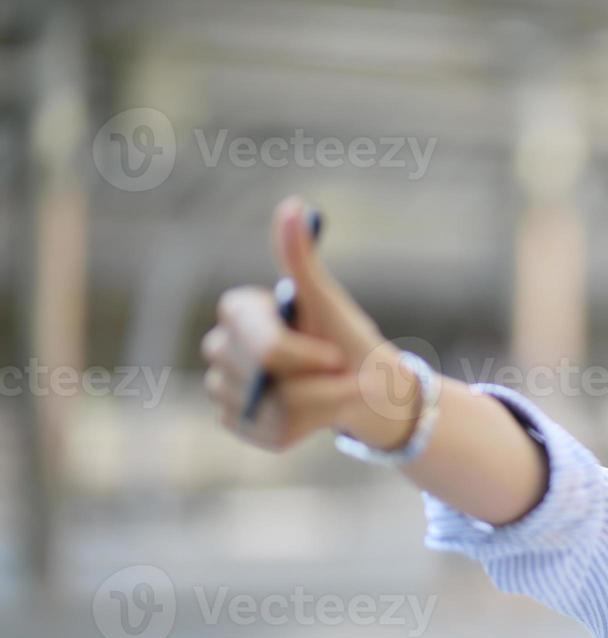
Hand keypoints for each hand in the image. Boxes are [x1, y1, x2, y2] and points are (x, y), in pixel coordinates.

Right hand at [200, 195, 408, 451]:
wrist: (359, 385)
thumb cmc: (343, 337)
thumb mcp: (327, 300)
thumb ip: (302, 259)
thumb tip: (295, 206)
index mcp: (237, 311)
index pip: (263, 344)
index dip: (303, 355)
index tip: (334, 355)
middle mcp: (218, 348)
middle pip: (266, 377)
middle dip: (317, 379)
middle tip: (338, 371)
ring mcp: (223, 388)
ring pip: (275, 408)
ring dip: (321, 403)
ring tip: (334, 391)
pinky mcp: (237, 423)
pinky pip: (274, 431)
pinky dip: (308, 424)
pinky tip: (316, 411)